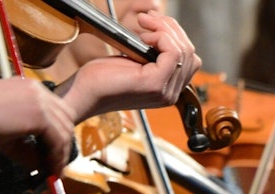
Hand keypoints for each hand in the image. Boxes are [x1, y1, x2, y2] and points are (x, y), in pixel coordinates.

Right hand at [0, 77, 75, 175]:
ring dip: (61, 154)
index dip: (59, 133)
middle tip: (57, 164)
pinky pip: (57, 139)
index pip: (56, 110)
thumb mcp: (9, 130)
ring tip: (54, 171)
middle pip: (65, 119)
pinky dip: (57, 156)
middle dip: (64, 144)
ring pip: (63, 131)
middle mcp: (38, 90)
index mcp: (29, 88)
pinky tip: (51, 169)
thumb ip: (29, 142)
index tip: (55, 152)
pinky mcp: (40, 115)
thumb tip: (43, 162)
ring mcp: (41, 101)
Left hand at [56, 11, 201, 120]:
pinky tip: (145, 37)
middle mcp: (171, 93)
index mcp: (167, 89)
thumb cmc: (101, 79)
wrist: (84, 94)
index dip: (174, 37)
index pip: (189, 59)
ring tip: (145, 24)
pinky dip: (162, 38)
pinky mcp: (155, 83)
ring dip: (166, 31)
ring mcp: (165, 91)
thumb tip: (163, 33)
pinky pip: (174, 53)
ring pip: (185, 51)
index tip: (152, 24)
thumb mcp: (133, 63)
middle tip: (148, 19)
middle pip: (190, 53)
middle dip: (171, 29)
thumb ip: (153, 56)